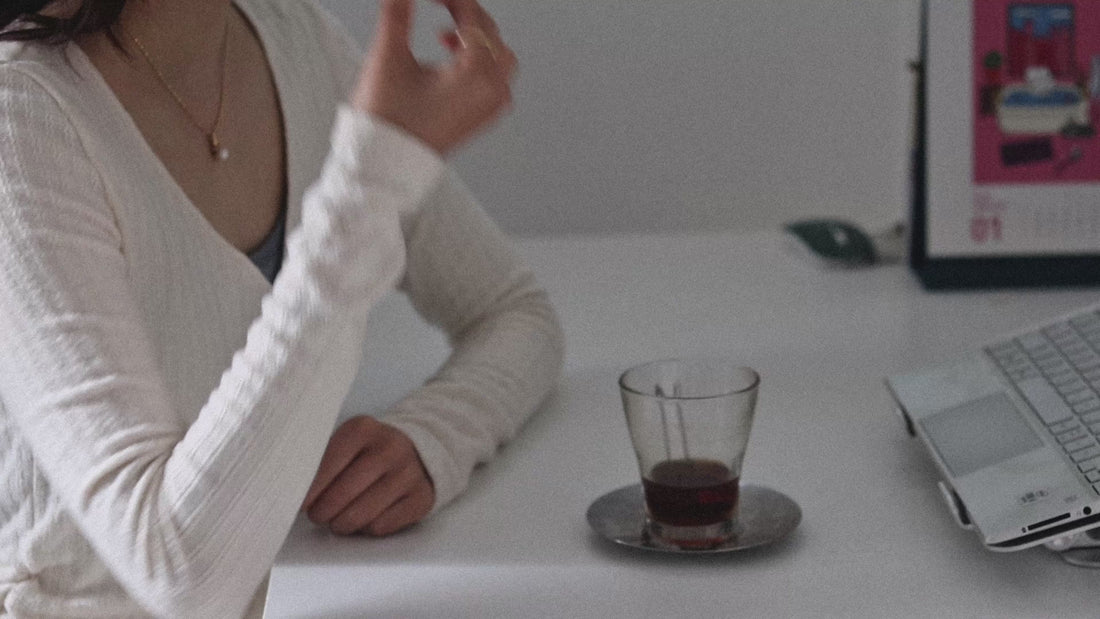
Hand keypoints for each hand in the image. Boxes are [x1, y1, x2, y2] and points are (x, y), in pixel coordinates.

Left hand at [302, 416, 434, 535]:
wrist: (418, 452)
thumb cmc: (368, 452)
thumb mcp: (345, 444)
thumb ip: (319, 462)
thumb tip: (290, 493)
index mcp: (363, 429)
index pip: (326, 466)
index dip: (308, 492)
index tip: (300, 504)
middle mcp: (389, 448)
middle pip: (341, 495)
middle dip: (322, 512)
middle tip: (318, 515)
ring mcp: (409, 473)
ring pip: (360, 516)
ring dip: (341, 525)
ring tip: (338, 520)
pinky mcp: (421, 498)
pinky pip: (381, 527)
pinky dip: (367, 529)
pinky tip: (366, 517)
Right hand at [352, 0, 518, 155]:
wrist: (384, 164)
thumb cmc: (387, 120)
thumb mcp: (389, 57)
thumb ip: (397, 13)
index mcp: (478, 74)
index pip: (472, 16)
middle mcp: (494, 91)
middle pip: (490, 32)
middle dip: (463, 14)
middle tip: (435, 4)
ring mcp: (491, 107)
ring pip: (499, 55)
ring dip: (475, 37)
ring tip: (442, 35)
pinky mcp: (483, 117)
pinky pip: (495, 78)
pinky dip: (479, 60)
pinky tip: (449, 58)